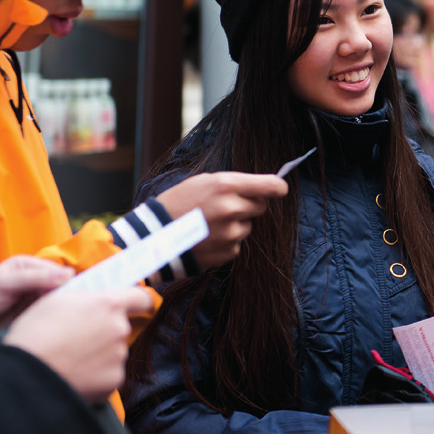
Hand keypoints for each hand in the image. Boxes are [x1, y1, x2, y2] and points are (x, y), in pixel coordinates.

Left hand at [0, 256, 74, 353]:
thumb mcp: (5, 285)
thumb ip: (35, 278)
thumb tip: (69, 273)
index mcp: (27, 264)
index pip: (57, 270)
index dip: (69, 282)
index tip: (78, 296)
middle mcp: (33, 276)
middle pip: (60, 284)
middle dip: (67, 295)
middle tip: (75, 309)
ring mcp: (32, 294)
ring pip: (56, 297)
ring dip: (61, 306)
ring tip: (68, 317)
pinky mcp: (30, 309)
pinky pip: (48, 309)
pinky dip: (53, 314)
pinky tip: (57, 321)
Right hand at [4, 287, 153, 404]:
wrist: (23, 376)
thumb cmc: (34, 335)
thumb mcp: (56, 300)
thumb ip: (86, 297)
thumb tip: (97, 298)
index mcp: (108, 305)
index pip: (141, 297)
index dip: (136, 301)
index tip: (131, 305)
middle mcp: (119, 329)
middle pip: (121, 327)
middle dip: (105, 331)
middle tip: (78, 339)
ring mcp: (118, 356)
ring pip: (114, 352)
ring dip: (100, 354)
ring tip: (71, 359)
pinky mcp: (113, 381)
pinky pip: (109, 374)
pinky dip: (96, 375)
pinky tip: (74, 374)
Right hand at [155, 172, 288, 268]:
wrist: (154, 236)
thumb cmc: (178, 203)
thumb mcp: (204, 181)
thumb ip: (234, 184)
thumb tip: (262, 189)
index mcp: (227, 185)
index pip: (271, 186)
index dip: (278, 187)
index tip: (279, 189)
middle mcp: (233, 209)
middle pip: (261, 206)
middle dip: (249, 205)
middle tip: (225, 206)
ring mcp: (232, 233)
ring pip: (248, 225)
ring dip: (236, 224)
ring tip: (209, 223)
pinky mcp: (229, 252)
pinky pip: (237, 242)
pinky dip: (227, 240)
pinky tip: (207, 237)